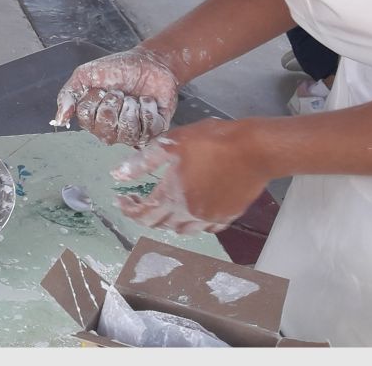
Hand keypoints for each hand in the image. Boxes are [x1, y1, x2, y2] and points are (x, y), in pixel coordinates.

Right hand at [53, 48, 179, 146]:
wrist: (147, 61)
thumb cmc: (116, 68)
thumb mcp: (86, 74)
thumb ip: (69, 94)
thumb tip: (60, 118)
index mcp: (92, 119)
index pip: (86, 118)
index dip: (94, 101)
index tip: (101, 89)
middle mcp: (110, 130)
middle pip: (106, 129)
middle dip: (113, 103)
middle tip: (119, 91)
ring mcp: (131, 133)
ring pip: (127, 133)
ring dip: (131, 108)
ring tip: (133, 97)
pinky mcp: (153, 131)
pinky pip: (149, 130)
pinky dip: (148, 109)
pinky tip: (146, 101)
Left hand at [110, 119, 267, 234]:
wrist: (254, 149)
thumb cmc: (211, 141)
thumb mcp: (171, 143)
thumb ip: (143, 161)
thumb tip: (117, 175)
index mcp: (173, 196)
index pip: (143, 213)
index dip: (128, 209)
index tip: (120, 200)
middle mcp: (190, 213)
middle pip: (161, 224)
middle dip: (145, 214)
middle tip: (138, 201)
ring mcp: (211, 218)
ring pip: (183, 230)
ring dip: (168, 221)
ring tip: (163, 206)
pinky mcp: (228, 217)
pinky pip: (205, 228)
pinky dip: (193, 222)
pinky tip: (193, 209)